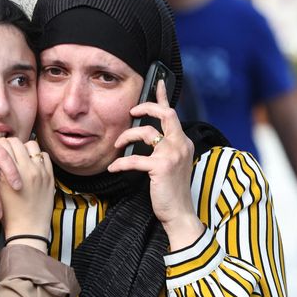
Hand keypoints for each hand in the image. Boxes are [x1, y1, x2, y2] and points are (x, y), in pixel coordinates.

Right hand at [0, 139, 53, 251]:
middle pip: (16, 142)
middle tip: (5, 152)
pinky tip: (32, 165)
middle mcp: (28, 169)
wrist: (28, 230)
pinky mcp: (50, 177)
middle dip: (9, 145)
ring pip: (32, 145)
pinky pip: (45, 156)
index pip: (3, 145)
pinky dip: (37, 157)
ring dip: (24, 149)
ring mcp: (41, 172)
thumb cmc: (8, 213)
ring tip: (20, 158)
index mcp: (12, 172)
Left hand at [107, 80, 204, 248]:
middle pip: (165, 113)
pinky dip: (121, 163)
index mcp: (183, 142)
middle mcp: (181, 144)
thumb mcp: (171, 164)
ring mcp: (173, 154)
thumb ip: (163, 148)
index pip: (173, 113)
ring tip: (117, 145)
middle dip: (146, 106)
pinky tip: (113, 168)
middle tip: (131, 111)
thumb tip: (145, 137)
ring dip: (127, 136)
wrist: (179, 213)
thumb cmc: (171, 191)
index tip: (158, 82)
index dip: (164, 96)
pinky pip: (134, 159)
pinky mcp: (161, 167)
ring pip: (145, 132)